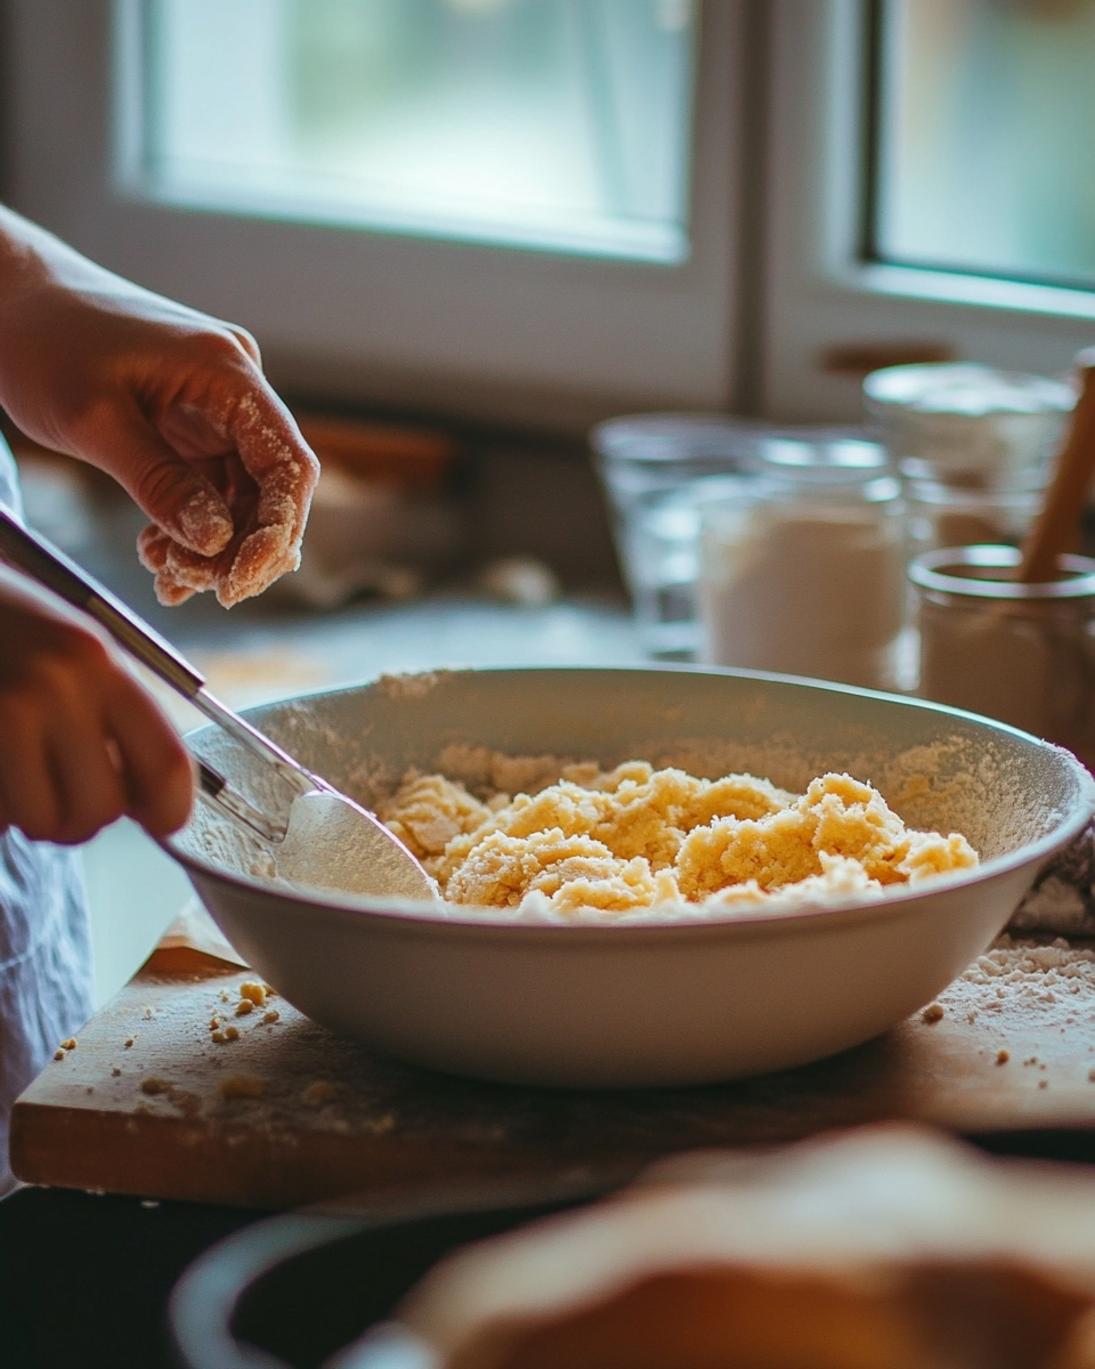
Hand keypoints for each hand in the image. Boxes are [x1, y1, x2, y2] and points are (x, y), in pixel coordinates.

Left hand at [0, 212, 318, 606]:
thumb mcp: (93, 420)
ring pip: (239, 495)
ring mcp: (215, 407)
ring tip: (165, 577)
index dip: (278, 531)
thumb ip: (159, 483)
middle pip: (270, 487)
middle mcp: (235, 388)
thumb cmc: (43, 340)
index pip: (289, 464)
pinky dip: (188, 525)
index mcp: (227, 373)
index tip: (239, 584)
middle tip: (189, 586)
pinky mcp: (190, 423)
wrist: (10, 295)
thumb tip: (216, 542)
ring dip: (210, 546)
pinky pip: (209, 486)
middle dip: (238, 548)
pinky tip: (157, 553)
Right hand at [0, 568, 192, 842]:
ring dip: (40, 816)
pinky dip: (2, 811)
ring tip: (26, 782)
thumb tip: (146, 799)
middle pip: (103, 806)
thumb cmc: (14, 629)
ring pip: (46, 822)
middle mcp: (56, 687)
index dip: (170, 809)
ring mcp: (4, 713)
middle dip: (89, 814)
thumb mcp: (78, 651)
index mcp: (100, 663)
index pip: (165, 764)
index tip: (161, 822)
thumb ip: (118, 716)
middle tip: (71, 793)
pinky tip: (0, 773)